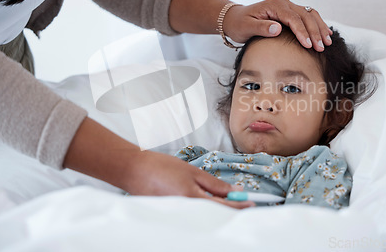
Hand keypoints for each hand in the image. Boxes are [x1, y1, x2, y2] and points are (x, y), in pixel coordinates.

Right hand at [64, 118, 253, 209]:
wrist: (134, 170)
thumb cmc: (161, 168)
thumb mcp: (192, 172)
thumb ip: (214, 184)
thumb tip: (233, 191)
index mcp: (192, 200)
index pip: (223, 208)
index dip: (239, 207)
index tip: (251, 204)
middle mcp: (186, 213)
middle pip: (216, 216)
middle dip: (231, 211)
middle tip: (242, 204)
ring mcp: (177, 216)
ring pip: (205, 217)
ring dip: (217, 211)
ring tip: (225, 201)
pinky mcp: (171, 216)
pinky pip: (193, 216)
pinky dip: (203, 211)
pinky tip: (207, 203)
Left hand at [223, 0, 332, 51]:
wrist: (235, 18)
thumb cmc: (239, 24)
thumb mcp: (247, 28)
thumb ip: (262, 28)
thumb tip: (277, 29)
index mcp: (274, 5)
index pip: (293, 19)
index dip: (302, 32)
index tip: (309, 45)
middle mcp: (283, 3)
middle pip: (305, 15)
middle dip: (315, 32)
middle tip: (322, 48)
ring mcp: (288, 6)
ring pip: (310, 14)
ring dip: (320, 28)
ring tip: (327, 42)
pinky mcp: (290, 11)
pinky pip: (307, 16)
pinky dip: (317, 24)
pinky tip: (325, 34)